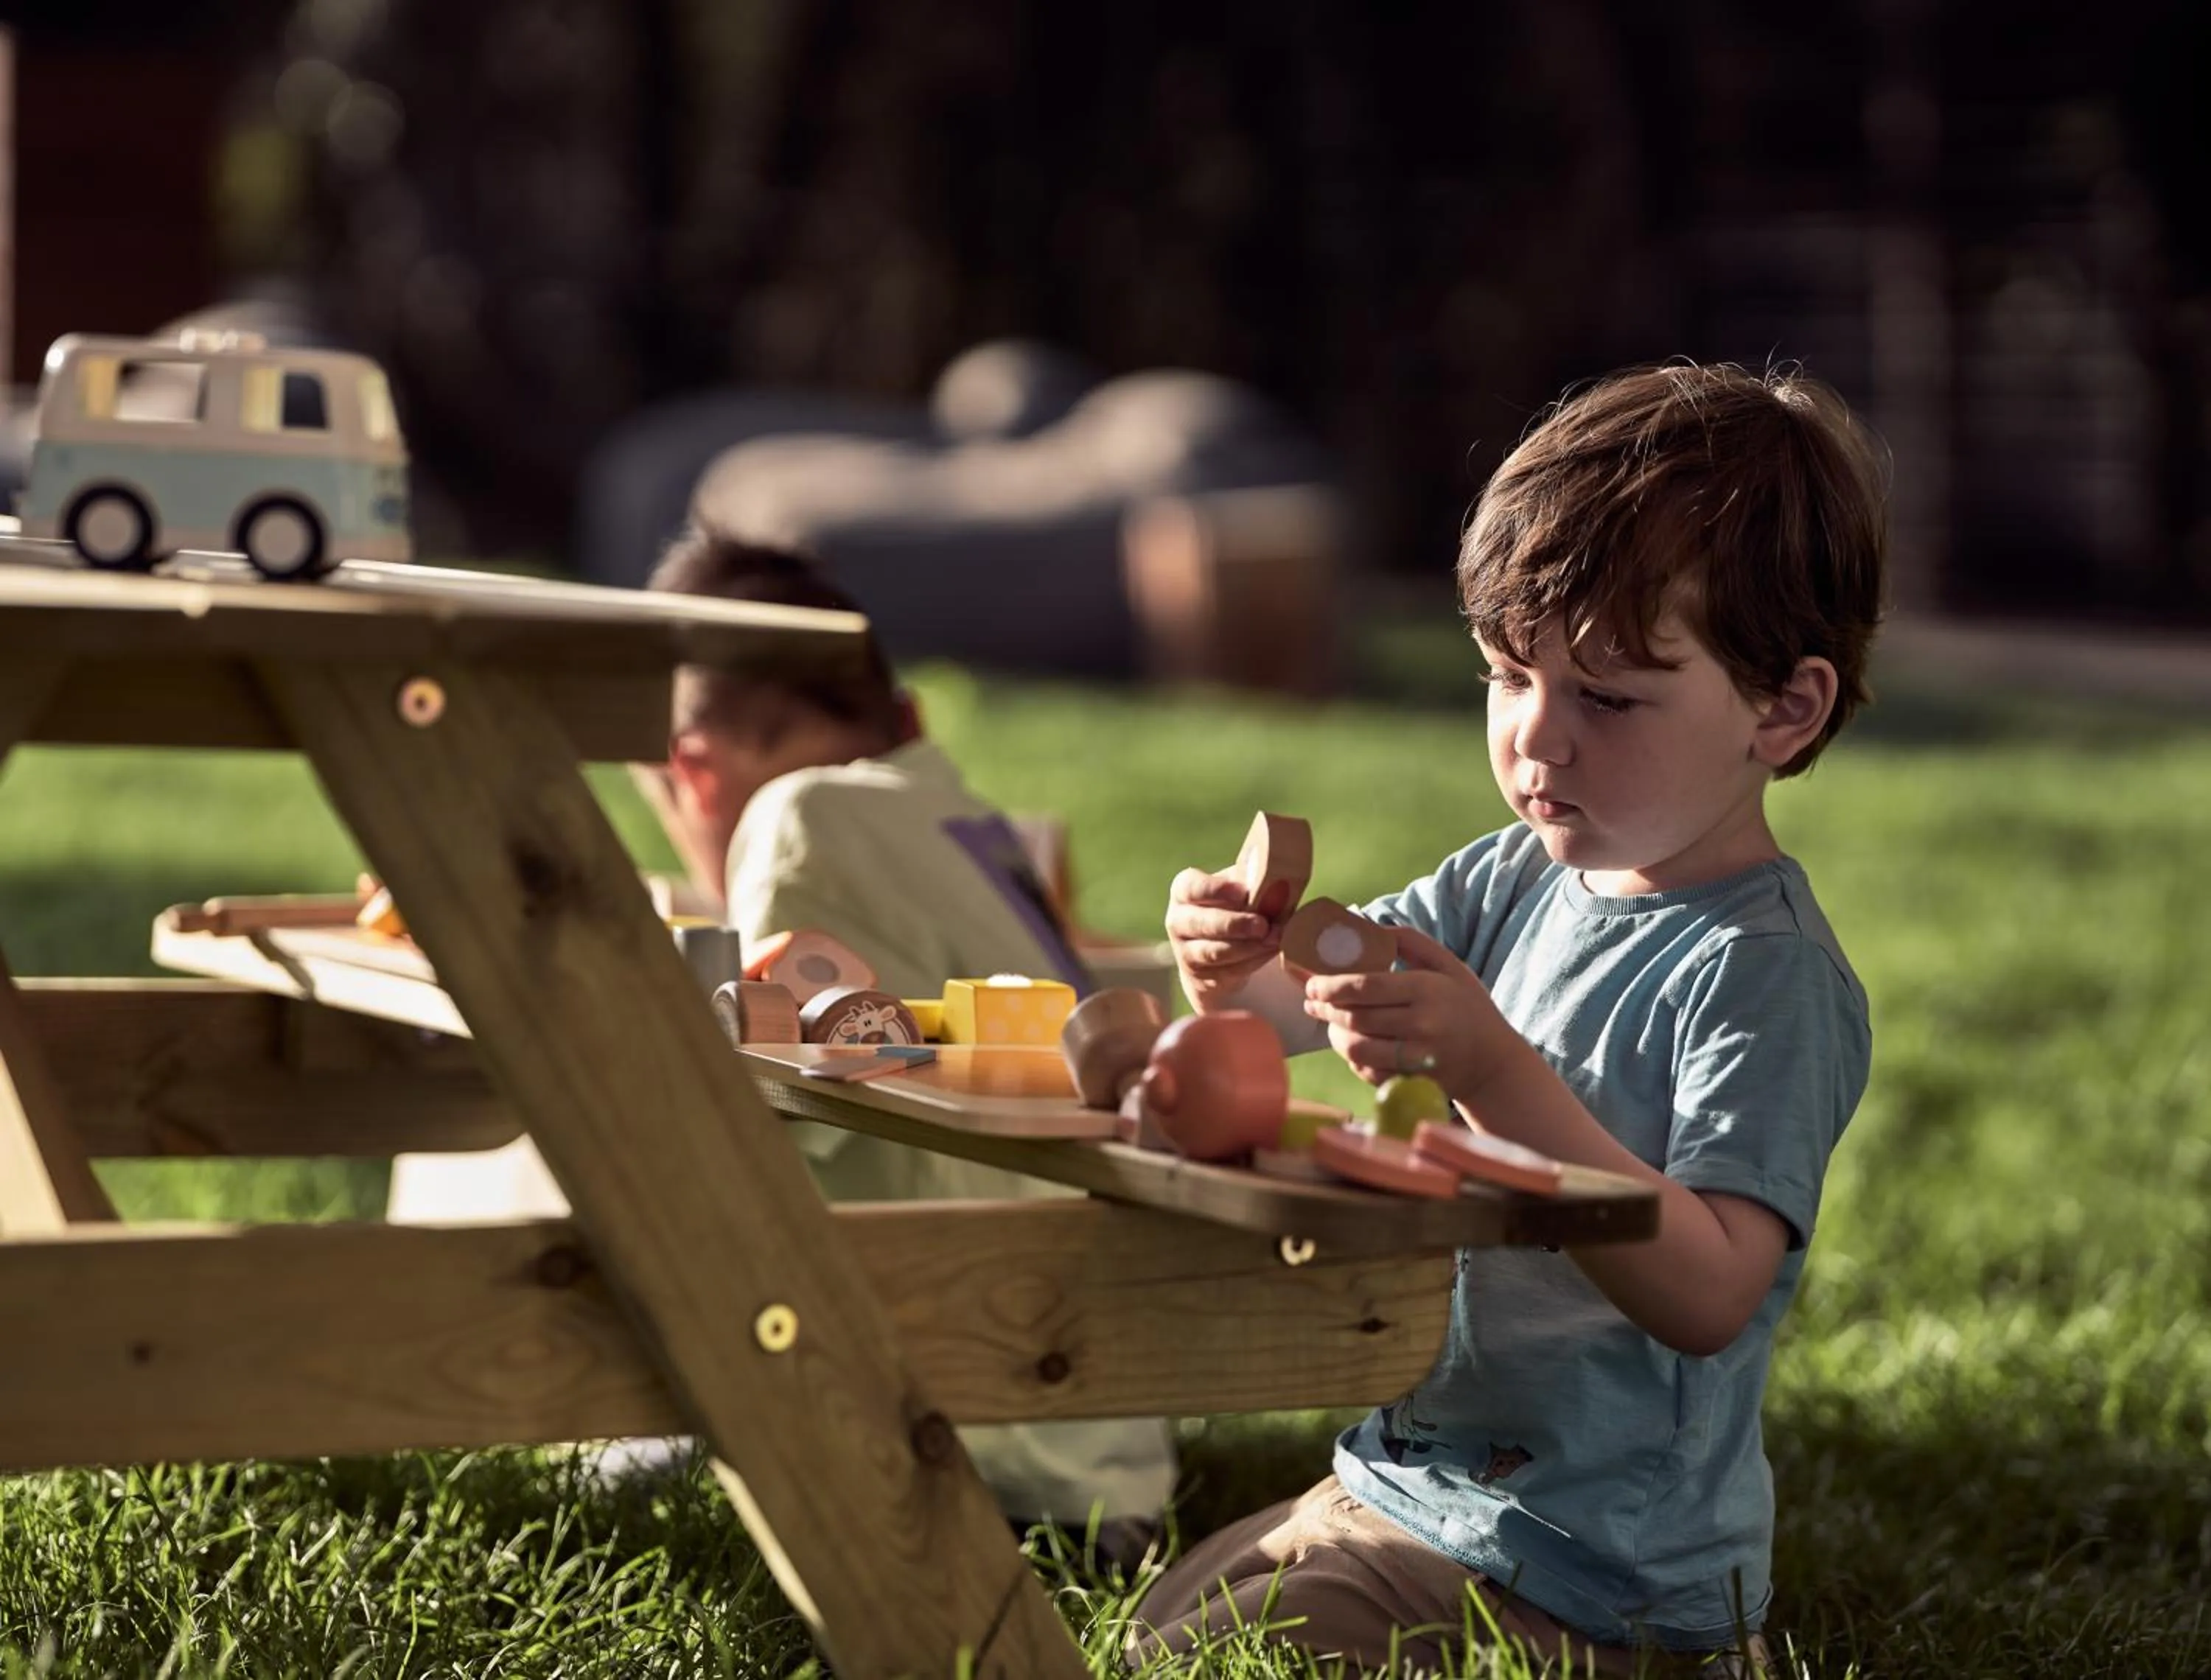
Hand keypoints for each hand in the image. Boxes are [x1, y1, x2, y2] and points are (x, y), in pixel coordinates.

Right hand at [1164, 866, 1281, 1010]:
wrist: (1220, 948)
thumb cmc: (1232, 906)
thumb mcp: (1237, 886)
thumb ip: (1249, 874)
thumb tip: (1267, 863)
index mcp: (1183, 891)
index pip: (1191, 887)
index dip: (1215, 889)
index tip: (1242, 892)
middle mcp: (1178, 921)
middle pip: (1201, 923)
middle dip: (1234, 924)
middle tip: (1263, 924)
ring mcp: (1186, 952)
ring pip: (1214, 951)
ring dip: (1247, 946)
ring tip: (1274, 939)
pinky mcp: (1201, 977)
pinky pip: (1227, 971)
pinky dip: (1253, 961)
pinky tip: (1270, 951)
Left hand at [1301, 925, 1519, 1093]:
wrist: (1493, 1061)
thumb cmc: (1466, 1005)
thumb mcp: (1448, 964)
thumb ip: (1409, 941)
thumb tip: (1364, 923)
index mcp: (1427, 989)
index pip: (1365, 988)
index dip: (1330, 986)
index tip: (1312, 984)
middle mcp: (1423, 1024)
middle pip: (1355, 1019)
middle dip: (1326, 1010)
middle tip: (1313, 1002)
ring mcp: (1418, 1057)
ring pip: (1356, 1050)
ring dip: (1334, 1037)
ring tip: (1329, 1024)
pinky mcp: (1414, 1081)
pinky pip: (1369, 1073)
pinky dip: (1353, 1060)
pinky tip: (1353, 1046)